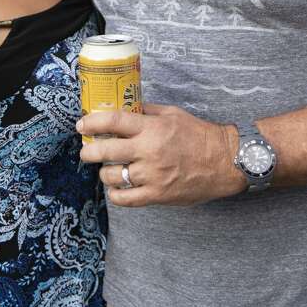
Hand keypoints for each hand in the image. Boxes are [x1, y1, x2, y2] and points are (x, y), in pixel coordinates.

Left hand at [78, 104, 244, 206]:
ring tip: (106, 169)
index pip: (113, 121)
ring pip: (111, 176)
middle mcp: (149, 151)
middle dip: (89, 151)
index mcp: (152, 128)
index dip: (92, 123)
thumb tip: (124, 107)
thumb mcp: (173, 114)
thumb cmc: (200, 135)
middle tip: (87, 151)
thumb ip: (147, 111)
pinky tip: (116, 188)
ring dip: (103, 172)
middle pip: (105, 150)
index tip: (82, 125)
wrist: (225, 161)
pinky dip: (115, 194)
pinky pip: (125, 199)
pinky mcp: (157, 195)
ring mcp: (152, 175)